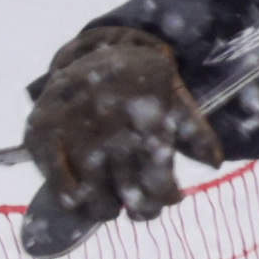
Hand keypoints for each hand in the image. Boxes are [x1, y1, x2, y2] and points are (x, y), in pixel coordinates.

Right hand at [22, 23, 205, 225]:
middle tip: (142, 208)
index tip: (169, 198)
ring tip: (111, 205)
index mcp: (146, 123)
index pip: (159, 185)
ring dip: (106, 209)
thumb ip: (197, 132)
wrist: (99, 49)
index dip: (166, 199)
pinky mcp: (44, 134)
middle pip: (128, 196)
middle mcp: (109, 131)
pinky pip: (56, 183)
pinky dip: (70, 200)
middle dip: (141, 210)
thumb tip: (214, 164)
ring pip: (93, 198)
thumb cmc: (144, 82)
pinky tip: (81, 199)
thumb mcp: (178, 99)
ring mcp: (74, 134)